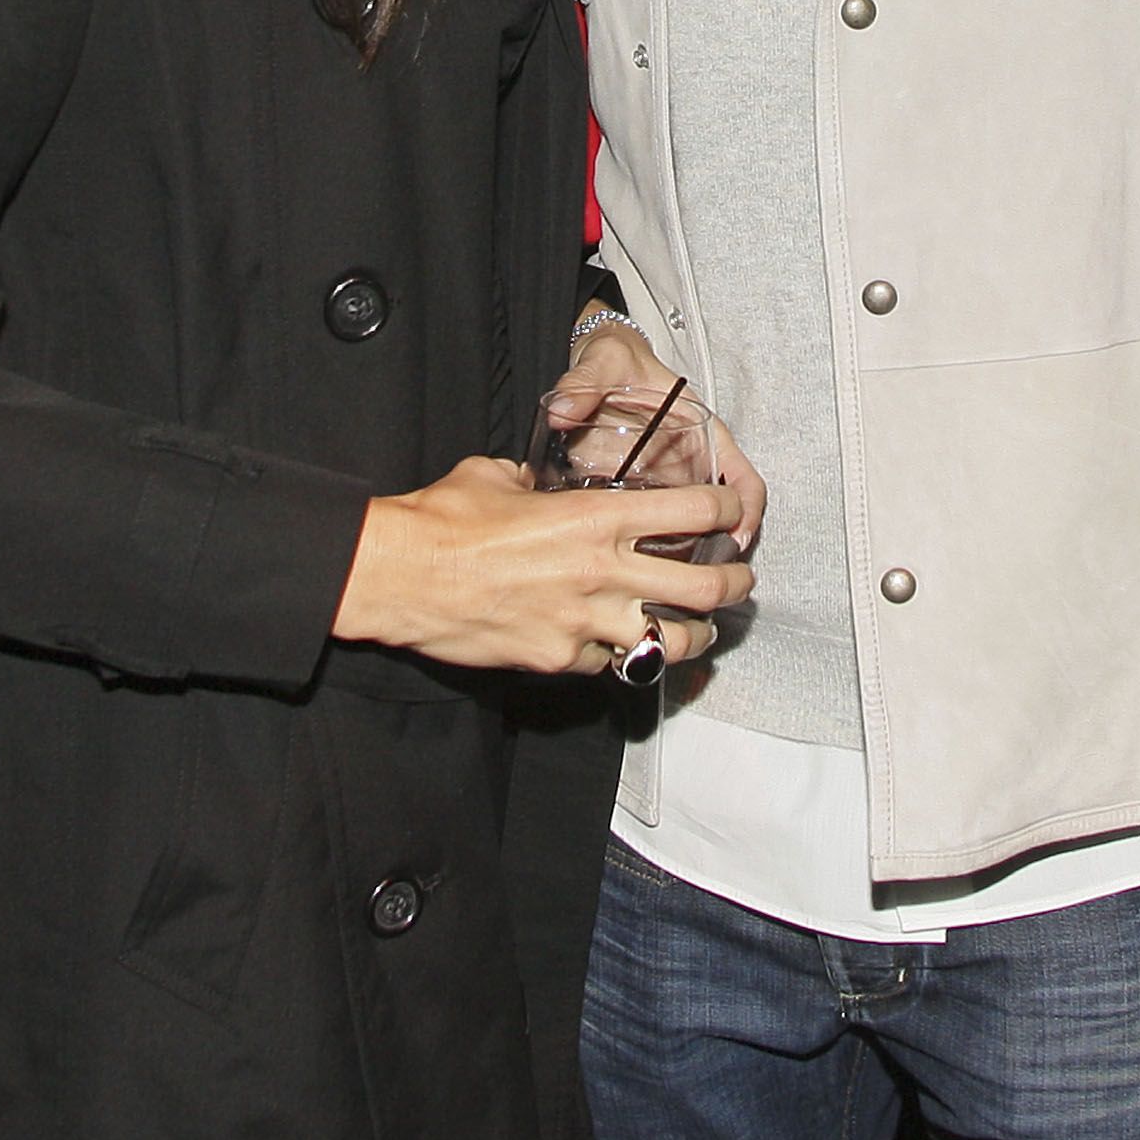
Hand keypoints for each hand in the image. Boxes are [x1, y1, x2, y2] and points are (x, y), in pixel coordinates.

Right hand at [331, 455, 751, 675]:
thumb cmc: (444, 519)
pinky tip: (618, 644)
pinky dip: (620, 654)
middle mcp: (602, 571)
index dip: (724, 511)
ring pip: (672, 641)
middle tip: (740, 579)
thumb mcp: (498, 477)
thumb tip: (538, 485)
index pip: (692, 513)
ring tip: (702, 629)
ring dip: (696, 635)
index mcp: (595, 516)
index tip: (732, 512)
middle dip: (734, 583)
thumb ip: (535, 483)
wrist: (399, 576)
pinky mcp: (561, 660)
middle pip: (705, 587)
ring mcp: (585, 623)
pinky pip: (609, 663)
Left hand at [551, 313, 765, 553]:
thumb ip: (584, 384)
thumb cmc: (616, 360)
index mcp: (697, 429)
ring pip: (690, 528)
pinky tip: (633, 569)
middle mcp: (686, 462)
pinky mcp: (637, 493)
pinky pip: (654, 527)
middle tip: (700, 576)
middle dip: (717, 548)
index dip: (747, 508)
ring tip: (667, 582)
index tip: (737, 535)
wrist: (598, 364)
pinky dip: (653, 549)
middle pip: (719, 514)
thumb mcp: (605, 362)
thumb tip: (562, 411)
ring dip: (687, 555)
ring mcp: (664, 482)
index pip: (740, 475)